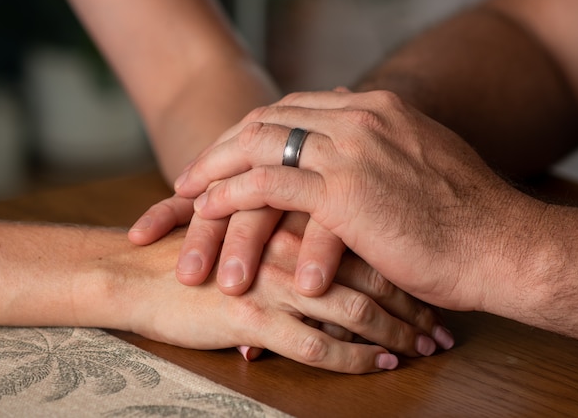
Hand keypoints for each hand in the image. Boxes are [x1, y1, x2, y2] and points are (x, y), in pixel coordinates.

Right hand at [124, 212, 450, 372]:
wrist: (133, 273)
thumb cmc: (191, 252)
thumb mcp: (247, 227)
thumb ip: (291, 227)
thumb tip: (336, 248)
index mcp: (291, 212)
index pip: (365, 232)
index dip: (403, 259)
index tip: (434, 282)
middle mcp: (288, 240)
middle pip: (368, 267)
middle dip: (412, 298)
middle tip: (444, 322)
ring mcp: (272, 278)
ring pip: (352, 305)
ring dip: (396, 329)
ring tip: (425, 347)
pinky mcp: (252, 315)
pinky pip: (316, 343)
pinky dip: (355, 355)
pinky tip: (380, 364)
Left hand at [173, 90, 541, 311]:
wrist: (505, 247)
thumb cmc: (469, 221)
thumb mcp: (425, 165)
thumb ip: (387, 151)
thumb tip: (362, 157)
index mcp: (379, 107)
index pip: (294, 107)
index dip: (251, 131)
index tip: (225, 153)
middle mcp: (362, 116)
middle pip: (268, 119)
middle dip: (221, 146)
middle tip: (190, 174)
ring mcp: (352, 150)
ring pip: (259, 147)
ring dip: (215, 170)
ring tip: (185, 195)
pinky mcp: (346, 191)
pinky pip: (267, 185)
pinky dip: (231, 196)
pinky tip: (208, 211)